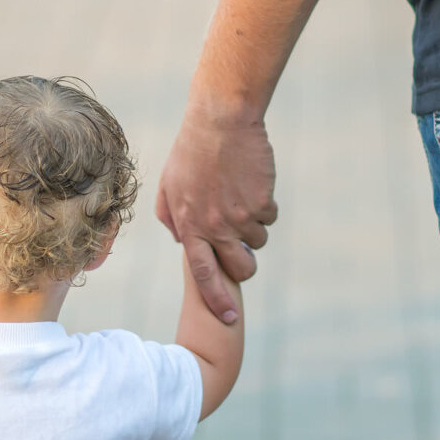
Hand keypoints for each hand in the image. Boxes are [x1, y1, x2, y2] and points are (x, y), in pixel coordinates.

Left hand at [156, 104, 276, 322]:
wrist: (221, 120)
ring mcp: (239, 216)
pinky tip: (251, 183)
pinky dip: (265, 205)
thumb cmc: (191, 150)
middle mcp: (214, 226)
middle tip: (242, 248)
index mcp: (188, 225)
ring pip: (258, 241)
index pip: (202, 274)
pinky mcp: (261, 202)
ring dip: (253, 226)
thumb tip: (182, 243)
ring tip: (238, 196)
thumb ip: (171, 217)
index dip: (216, 299)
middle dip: (245, 266)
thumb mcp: (169, 184)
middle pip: (240, 268)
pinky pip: (270, 217)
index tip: (228, 318)